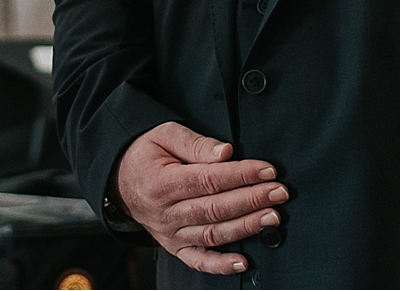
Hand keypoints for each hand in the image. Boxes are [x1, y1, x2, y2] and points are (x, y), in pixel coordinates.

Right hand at [110, 121, 287, 274]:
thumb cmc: (146, 152)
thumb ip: (195, 144)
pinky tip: (244, 262)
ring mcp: (170, 234)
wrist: (119, 178)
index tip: (267, 170)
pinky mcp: (174, 247)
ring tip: (273, 217)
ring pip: (213, 234)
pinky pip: (198, 261)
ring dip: (246, 227)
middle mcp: (166, 213)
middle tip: (279, 192)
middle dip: (252, 200)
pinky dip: (221, 265)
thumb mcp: (165, 135)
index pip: (208, 180)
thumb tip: (226, 154)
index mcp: (162, 183)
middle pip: (215, 208)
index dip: (241, 175)